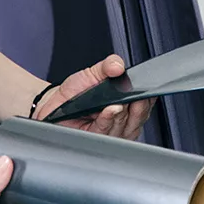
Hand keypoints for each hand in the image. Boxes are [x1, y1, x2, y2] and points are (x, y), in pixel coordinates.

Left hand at [34, 54, 155, 138]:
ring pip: (124, 125)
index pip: (146, 104)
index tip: (147, 91)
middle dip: (139, 107)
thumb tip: (119, 66)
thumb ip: (109, 65)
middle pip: (139, 117)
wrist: (55, 104)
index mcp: (128, 105)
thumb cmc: (76, 91)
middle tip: (136, 97)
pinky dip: (109, 119)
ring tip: (118, 102)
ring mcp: (111, 132)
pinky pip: (106, 130)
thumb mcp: (94, 72)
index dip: (148, 98)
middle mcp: (122, 121)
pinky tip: (110, 110)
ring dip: (122, 113)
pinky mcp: (96, 139)